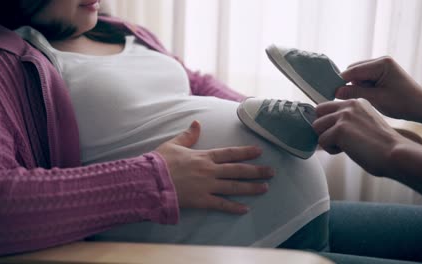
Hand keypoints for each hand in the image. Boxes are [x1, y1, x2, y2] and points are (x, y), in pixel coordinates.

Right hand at [156, 121, 273, 214]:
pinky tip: (245, 209)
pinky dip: (233, 207)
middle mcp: (209, 171)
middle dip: (256, 171)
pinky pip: (221, 204)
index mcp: (203, 156)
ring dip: (251, 188)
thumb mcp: (174, 144)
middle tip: (271, 172)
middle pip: (237, 170)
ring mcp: (207, 186)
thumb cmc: (160, 162)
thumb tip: (197, 123)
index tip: (259, 151)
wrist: (150, 180)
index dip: (246, 152)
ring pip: (233, 187)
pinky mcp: (201, 200)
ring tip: (265, 188)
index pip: (230, 153)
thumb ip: (188, 135)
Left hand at [313, 99, 412, 176]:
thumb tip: (324, 129)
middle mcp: (349, 105)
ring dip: (327, 140)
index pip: (327, 107)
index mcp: (356, 102)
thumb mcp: (364, 125)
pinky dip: (332, 150)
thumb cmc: (383, 146)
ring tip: (347, 146)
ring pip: (317, 127)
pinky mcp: (340, 129)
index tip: (342, 134)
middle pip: (318, 113)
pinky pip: (322, 141)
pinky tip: (350, 151)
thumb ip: (347, 121)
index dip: (329, 122)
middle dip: (323, 127)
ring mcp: (344, 116)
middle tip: (339, 140)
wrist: (397, 154)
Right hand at [336, 57, 421, 121]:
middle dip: (350, 84)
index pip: (353, 71)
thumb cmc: (403, 103)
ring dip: (357, 86)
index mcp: (381, 64)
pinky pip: (364, 78)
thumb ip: (355, 93)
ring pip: (357, 75)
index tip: (332, 93)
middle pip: (354, 71)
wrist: (420, 106)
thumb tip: (336, 91)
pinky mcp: (381, 72)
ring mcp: (381, 66)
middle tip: (352, 98)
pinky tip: (370, 95)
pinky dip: (363, 87)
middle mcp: (381, 61)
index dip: (341, 82)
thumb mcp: (376, 99)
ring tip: (367, 98)